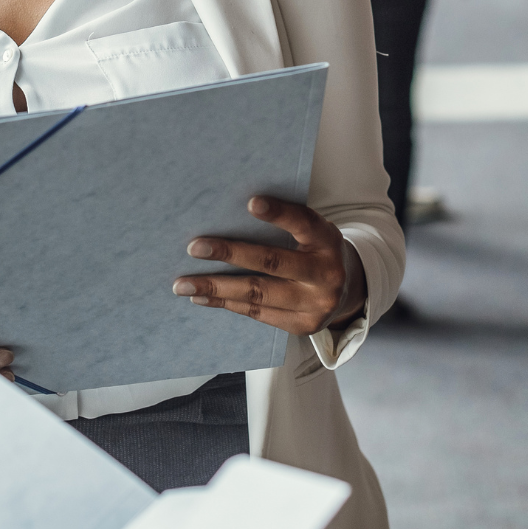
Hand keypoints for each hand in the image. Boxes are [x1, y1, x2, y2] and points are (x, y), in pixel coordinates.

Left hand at [176, 196, 365, 335]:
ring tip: (183, 283)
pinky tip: (202, 296)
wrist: (344, 289)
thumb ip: (284, 224)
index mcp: (328, 240)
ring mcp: (315, 304)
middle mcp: (326, 274)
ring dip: (216, 287)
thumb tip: (228, 214)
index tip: (251, 203)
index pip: (304, 223)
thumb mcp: (311, 231)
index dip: (280, 214)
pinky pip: (257, 313)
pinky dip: (226, 303)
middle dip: (230, 254)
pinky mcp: (302, 325)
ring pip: (258, 294)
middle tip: (194, 247)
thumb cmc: (314, 249)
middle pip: (273, 263)